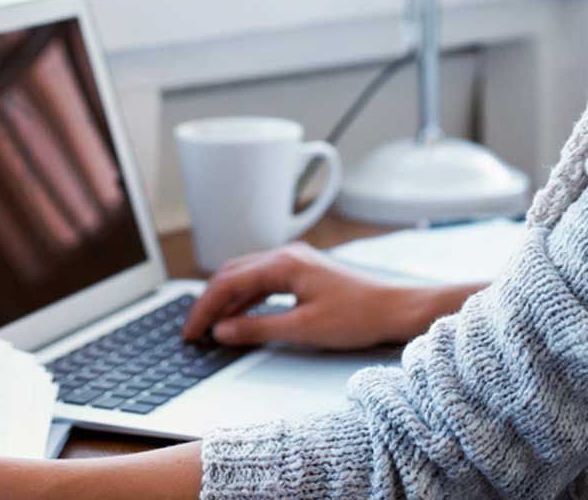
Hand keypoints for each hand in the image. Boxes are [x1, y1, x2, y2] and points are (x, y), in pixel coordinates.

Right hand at [180, 241, 441, 350]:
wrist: (397, 308)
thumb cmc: (359, 316)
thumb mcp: (303, 328)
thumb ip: (258, 328)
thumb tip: (222, 331)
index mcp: (283, 264)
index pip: (228, 282)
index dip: (204, 308)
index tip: (191, 331)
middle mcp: (287, 256)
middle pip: (232, 274)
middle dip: (209, 301)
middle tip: (194, 330)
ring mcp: (297, 262)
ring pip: (247, 277)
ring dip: (227, 300)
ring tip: (211, 326)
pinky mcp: (305, 273)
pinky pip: (264, 282)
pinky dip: (246, 299)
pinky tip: (240, 317)